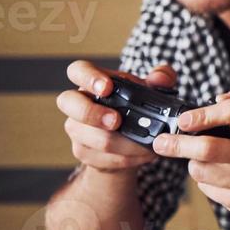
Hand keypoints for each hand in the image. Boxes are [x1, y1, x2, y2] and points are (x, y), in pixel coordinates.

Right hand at [58, 60, 177, 173]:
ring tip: (148, 143)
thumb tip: (160, 78)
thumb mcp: (152, 90)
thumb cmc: (136, 107)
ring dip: (124, 143)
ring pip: (92, 137)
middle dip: (92, 113)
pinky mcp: (83, 152)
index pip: (78, 71)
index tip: (107, 88)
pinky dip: (129, 158)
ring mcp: (77, 129)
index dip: (88, 77)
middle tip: (117, 121)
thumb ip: (161, 78)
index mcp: (93, 82)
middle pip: (68, 102)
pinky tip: (144, 154)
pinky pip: (103, 157)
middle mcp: (78, 103)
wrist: (128, 141)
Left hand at [151, 79, 229, 224]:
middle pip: (208, 149)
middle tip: (161, 142)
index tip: (184, 119)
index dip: (202, 114)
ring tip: (199, 158)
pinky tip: (218, 176)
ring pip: (203, 171)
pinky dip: (206, 181)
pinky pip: (209, 190)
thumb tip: (219, 97)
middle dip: (177, 144)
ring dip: (193, 163)